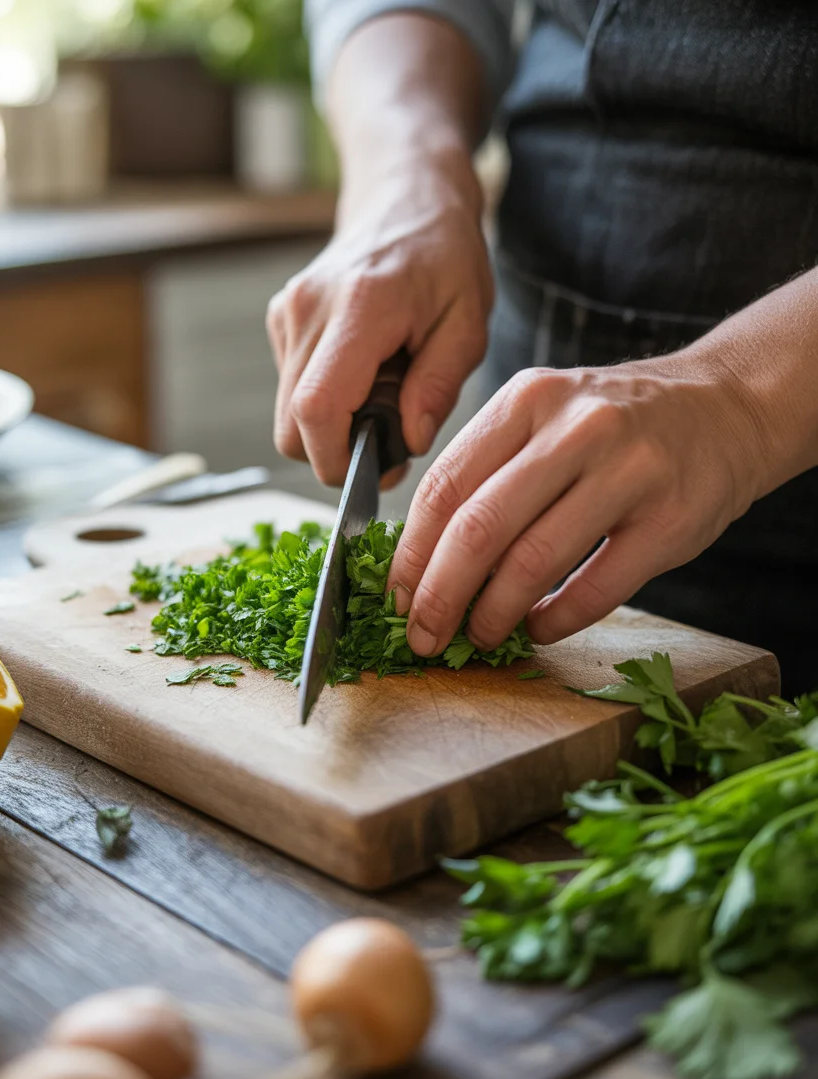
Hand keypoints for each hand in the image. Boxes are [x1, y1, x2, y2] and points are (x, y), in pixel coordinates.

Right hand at [266, 155, 492, 487]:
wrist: (404, 195)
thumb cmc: (446, 256)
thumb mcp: (468, 322)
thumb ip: (439, 386)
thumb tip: (408, 443)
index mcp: (359, 308)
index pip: (317, 408)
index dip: (335, 459)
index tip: (373, 473)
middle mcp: (309, 309)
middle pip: (290, 425)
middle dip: (335, 453)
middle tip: (389, 440)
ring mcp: (287, 313)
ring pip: (287, 413)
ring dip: (332, 426)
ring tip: (382, 395)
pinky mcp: (280, 319)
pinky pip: (291, 388)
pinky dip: (325, 399)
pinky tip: (363, 373)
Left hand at [387, 346, 771, 651]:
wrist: (726, 407)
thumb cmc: (615, 424)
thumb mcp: (544, 415)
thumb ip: (488, 470)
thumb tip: (422, 559)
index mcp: (527, 400)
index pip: (444, 486)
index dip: (411, 553)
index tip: (395, 598)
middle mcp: (574, 428)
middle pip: (478, 528)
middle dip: (439, 595)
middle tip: (421, 635)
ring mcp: (628, 471)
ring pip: (533, 561)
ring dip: (494, 614)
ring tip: (480, 636)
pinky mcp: (670, 519)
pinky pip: (596, 588)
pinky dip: (556, 619)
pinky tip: (538, 628)